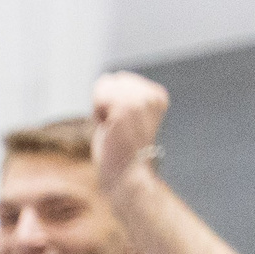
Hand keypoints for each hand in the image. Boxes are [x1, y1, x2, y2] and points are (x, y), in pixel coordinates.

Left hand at [90, 71, 169, 193]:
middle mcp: (152, 95)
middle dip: (105, 104)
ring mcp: (140, 101)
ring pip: (104, 87)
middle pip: (110, 81)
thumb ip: (121, 96)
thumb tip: (105, 77)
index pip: (119, 80)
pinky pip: (99, 96)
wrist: (128, 176)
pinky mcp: (125, 108)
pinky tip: (109, 130)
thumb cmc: (122, 151)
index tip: (123, 124)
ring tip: (114, 129)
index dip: (112, 103)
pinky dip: (97, 115)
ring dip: (101, 110)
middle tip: (117, 128)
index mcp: (157, 95)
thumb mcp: (126, 116)